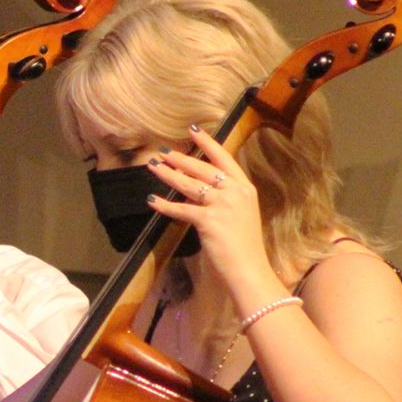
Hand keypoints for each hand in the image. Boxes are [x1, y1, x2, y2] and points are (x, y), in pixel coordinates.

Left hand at [146, 128, 274, 291]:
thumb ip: (224, 200)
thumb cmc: (243, 247)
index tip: (193, 131)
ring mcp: (223, 205)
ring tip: (153, 167)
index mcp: (245, 188)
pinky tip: (152, 200)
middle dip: (180, 159)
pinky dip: (164, 205)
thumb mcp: (239, 216)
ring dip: (168, 174)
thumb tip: (197, 192)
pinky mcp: (209, 220)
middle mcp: (235, 192)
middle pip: (203, 168)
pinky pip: (181, 209)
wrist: (249, 270)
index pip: (224, 159)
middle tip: (163, 152)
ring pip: (189, 184)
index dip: (207, 144)